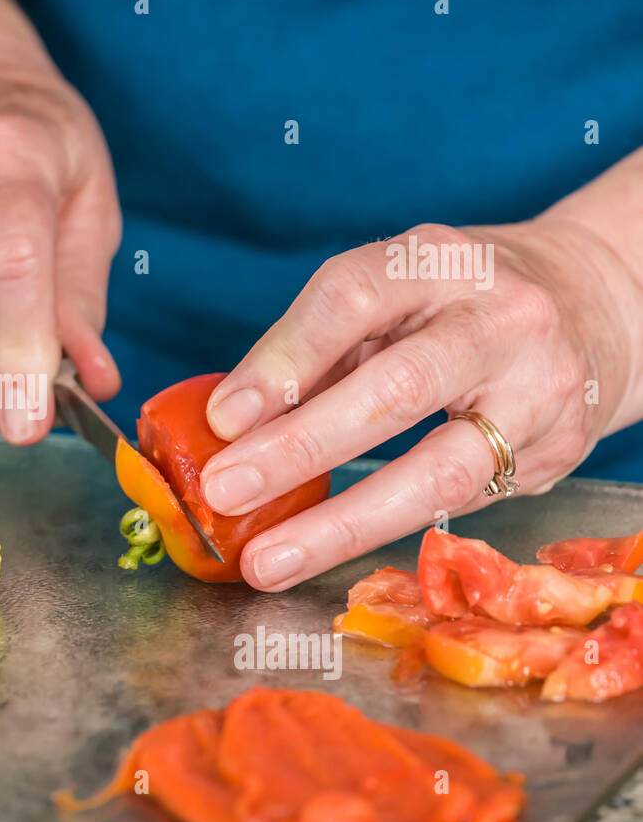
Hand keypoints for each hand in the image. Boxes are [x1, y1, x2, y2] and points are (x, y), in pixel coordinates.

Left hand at [198, 219, 642, 590]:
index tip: (223, 417)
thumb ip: (317, 352)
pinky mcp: (557, 452)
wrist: (596, 303)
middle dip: (301, 447)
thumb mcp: (391, 298)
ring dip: (341, 523)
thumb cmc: (456, 304)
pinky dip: (385, 531)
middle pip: (397, 387)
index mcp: (438, 262)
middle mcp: (499, 318)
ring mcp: (539, 388)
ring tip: (267, 559)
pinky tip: (327, 551)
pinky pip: (462, 505)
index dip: (283, 359)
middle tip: (226, 490)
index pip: (353, 298)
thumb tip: (229, 425)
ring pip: (440, 470)